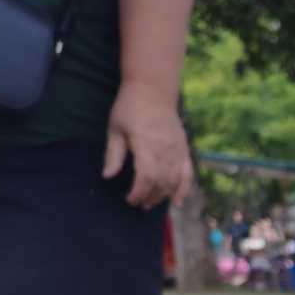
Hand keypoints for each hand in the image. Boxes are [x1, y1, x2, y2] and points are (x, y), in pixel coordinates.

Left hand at [102, 81, 192, 208]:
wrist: (153, 90)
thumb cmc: (130, 107)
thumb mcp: (115, 129)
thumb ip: (113, 155)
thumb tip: (107, 177)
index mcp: (146, 144)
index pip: (146, 177)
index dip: (139, 193)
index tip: (130, 199)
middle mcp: (165, 149)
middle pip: (161, 182)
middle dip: (150, 197)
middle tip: (139, 204)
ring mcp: (177, 150)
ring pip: (174, 181)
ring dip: (163, 195)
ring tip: (152, 203)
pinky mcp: (184, 149)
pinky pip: (187, 174)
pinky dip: (184, 189)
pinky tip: (177, 202)